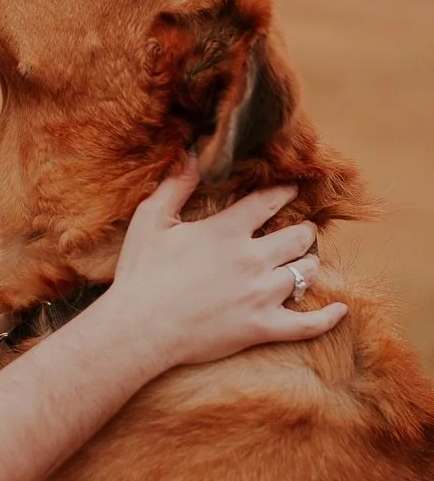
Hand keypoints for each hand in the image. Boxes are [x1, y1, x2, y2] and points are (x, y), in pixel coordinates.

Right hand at [109, 155, 346, 369]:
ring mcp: (261, 295)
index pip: (268, 202)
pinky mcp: (262, 327)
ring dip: (309, 264)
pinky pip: (307, 324)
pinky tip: (341, 309)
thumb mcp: (151, 219)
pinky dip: (328, 317)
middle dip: (304, 231)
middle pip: (297, 237)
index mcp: (227, 231)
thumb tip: (193, 153)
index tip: (292, 189)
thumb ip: (176, 185)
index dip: (283, 193)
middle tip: (303, 230)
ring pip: (305, 273)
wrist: (140, 328)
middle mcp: (252, 259)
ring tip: (306, 262)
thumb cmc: (141, 273)